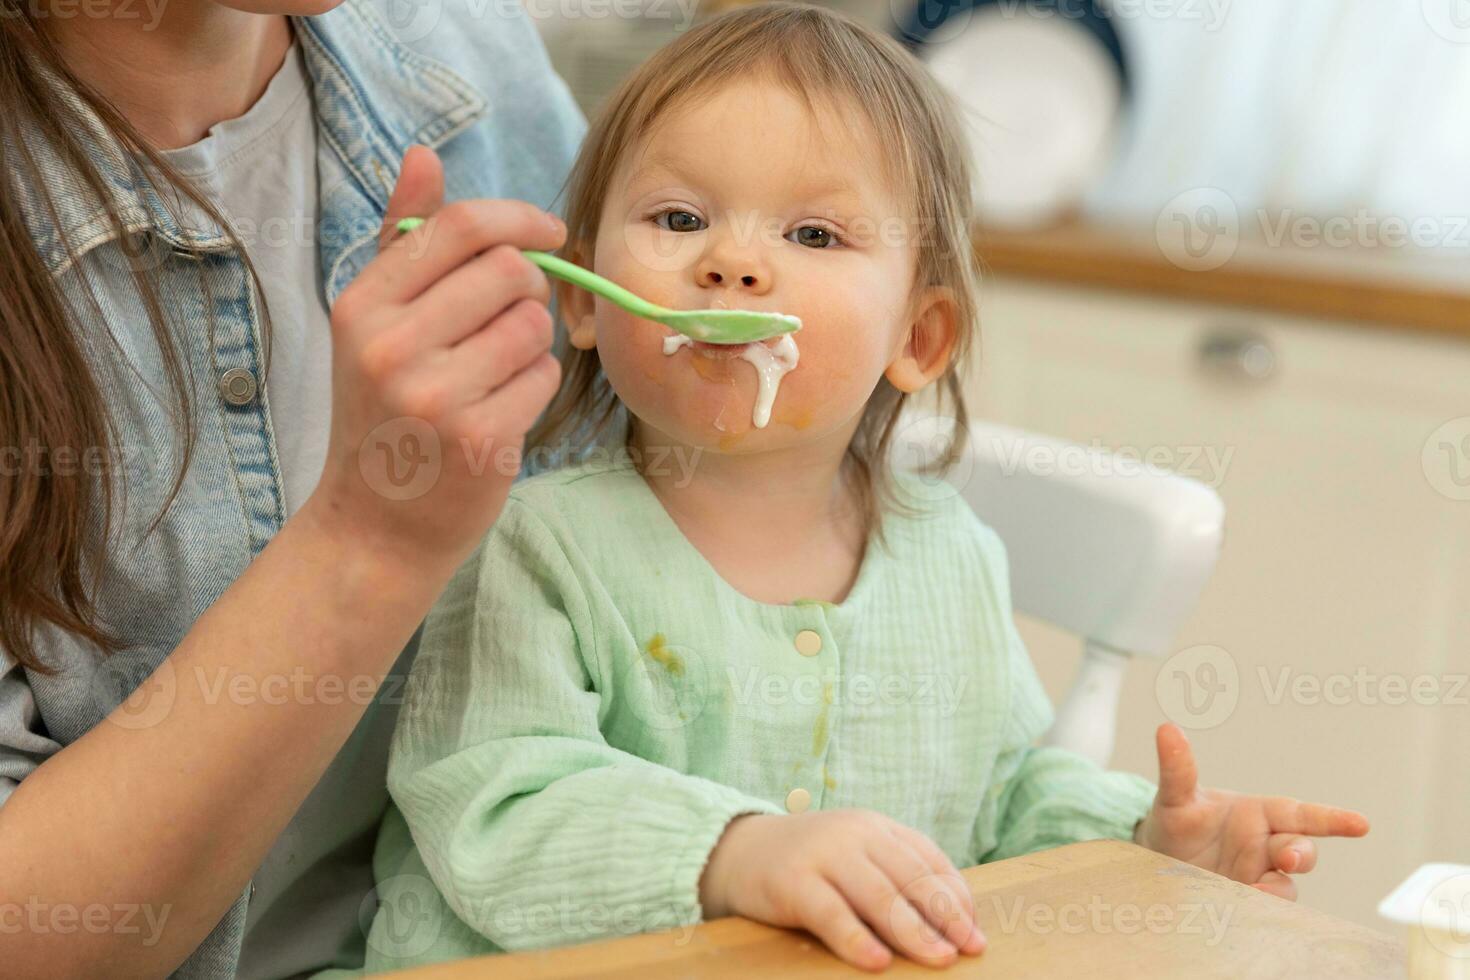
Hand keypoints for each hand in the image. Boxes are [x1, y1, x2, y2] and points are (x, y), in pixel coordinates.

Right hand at [304, 145, 565, 573]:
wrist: (374, 526)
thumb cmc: (383, 414)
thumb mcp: (373, 323)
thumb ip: (401, 239)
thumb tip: (424, 153)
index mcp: (363, 305)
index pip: (460, 227)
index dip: (520, 218)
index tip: (550, 231)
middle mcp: (391, 346)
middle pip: (511, 271)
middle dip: (529, 290)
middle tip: (509, 321)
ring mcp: (436, 395)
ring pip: (535, 325)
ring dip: (531, 344)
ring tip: (495, 373)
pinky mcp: (481, 438)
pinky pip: (543, 376)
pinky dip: (534, 388)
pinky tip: (501, 411)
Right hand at [699, 810, 985, 971]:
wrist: (738, 850)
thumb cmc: (810, 864)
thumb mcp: (856, 858)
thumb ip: (894, 877)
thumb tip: (950, 921)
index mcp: (877, 828)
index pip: (928, 860)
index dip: (956, 896)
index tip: (975, 930)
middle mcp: (855, 834)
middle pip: (910, 877)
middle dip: (944, 915)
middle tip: (968, 948)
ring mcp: (823, 855)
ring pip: (878, 895)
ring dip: (913, 931)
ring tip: (938, 958)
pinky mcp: (792, 881)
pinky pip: (830, 913)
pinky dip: (856, 939)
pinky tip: (878, 961)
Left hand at [1132, 723, 1369, 899]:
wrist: (1159, 859)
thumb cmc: (1179, 822)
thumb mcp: (1175, 797)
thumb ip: (1177, 769)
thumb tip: (1166, 729)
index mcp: (1258, 815)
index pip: (1301, 814)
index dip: (1332, 819)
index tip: (1361, 824)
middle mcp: (1266, 847)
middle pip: (1300, 850)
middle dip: (1300, 854)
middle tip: (1287, 858)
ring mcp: (1258, 877)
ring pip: (1285, 886)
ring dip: (1276, 889)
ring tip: (1253, 890)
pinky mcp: (1243, 902)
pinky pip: (1261, 909)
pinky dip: (1257, 909)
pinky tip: (1240, 907)